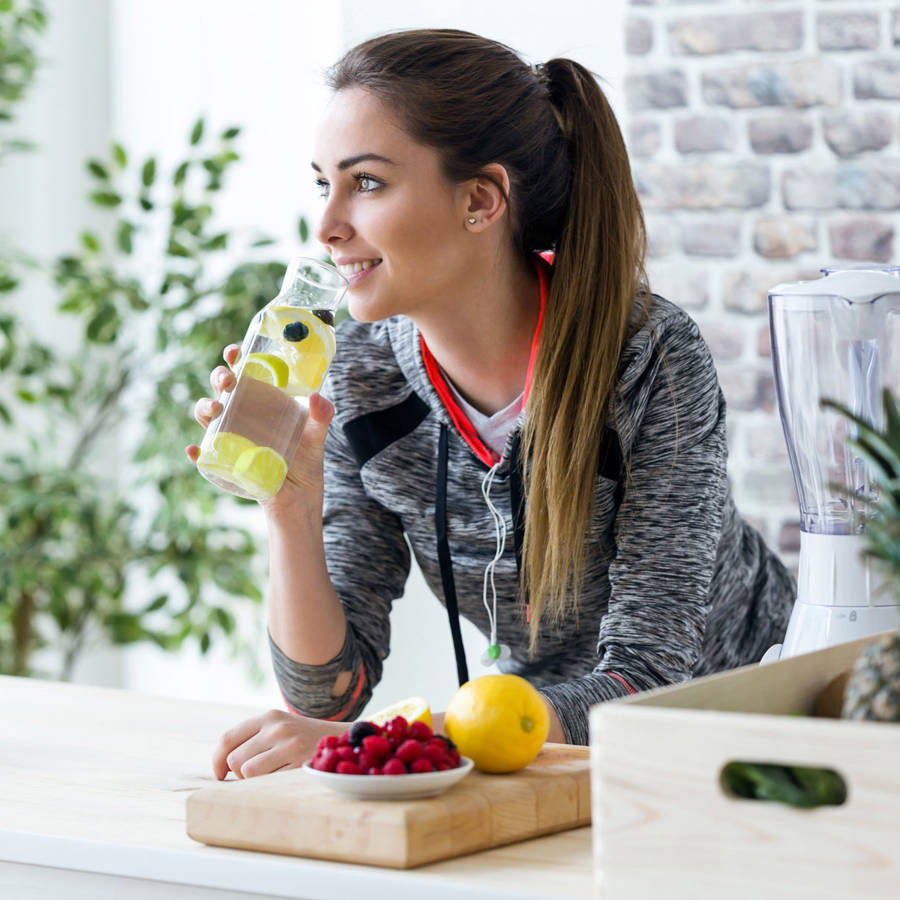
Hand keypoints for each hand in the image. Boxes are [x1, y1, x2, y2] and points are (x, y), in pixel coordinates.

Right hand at [185, 344, 334, 506]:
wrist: (299, 495)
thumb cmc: (306, 459)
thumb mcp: (317, 436)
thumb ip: (322, 416)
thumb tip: (317, 397)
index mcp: (262, 401)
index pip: (244, 373)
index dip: (235, 359)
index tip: (234, 352)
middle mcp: (242, 415)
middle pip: (222, 390)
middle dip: (219, 378)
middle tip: (229, 381)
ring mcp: (231, 437)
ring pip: (207, 417)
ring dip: (204, 408)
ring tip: (215, 409)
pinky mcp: (226, 461)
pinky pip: (205, 455)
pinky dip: (197, 452)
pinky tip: (194, 450)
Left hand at [212, 709, 343, 779]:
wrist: (342, 740)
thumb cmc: (302, 739)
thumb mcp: (279, 727)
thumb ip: (252, 739)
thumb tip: (220, 766)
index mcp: (269, 716)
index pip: (227, 739)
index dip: (217, 760)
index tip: (220, 775)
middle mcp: (277, 727)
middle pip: (234, 760)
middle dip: (239, 773)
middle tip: (256, 774)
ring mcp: (290, 745)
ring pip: (248, 772)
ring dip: (254, 781)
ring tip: (270, 776)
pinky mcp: (300, 764)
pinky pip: (268, 783)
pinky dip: (270, 786)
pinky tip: (283, 779)